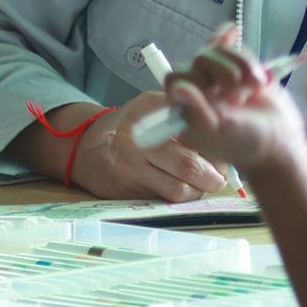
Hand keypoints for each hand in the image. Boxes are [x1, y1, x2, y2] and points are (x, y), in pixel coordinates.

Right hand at [18, 93, 223, 200]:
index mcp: (150, 111)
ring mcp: (131, 167)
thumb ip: (182, 113)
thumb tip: (218, 131)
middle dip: (211, 176)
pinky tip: (182, 188)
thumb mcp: (152, 107)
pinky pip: (163, 199)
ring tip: (201, 183)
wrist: (86, 146)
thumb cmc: (131, 126)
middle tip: (218, 177)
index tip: (221, 152)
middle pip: (188, 164)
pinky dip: (179, 197)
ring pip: (178, 189)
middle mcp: (139, 139)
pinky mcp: (127, 190)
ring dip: (197, 190)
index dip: (214, 147)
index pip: (193, 129)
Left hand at [163, 43, 306, 178]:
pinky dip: (251, 64)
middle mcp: (199, 87)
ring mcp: (219, 74)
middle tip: (238, 100)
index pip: (175, 77)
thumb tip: (178, 87)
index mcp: (186, 105)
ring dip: (240, 69)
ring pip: (220, 50)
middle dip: (223, 76)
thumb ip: (197, 111)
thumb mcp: (217, 133)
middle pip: (200, 59)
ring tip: (252, 92)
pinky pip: (238, 48)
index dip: (195, 81)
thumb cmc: (244, 144)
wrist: (279, 140)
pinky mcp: (239, 65)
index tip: (215, 97)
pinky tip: (258, 83)